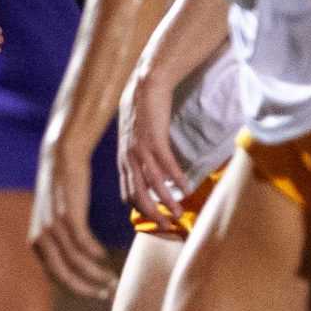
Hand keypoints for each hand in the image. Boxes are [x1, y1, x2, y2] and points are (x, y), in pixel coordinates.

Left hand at [30, 128, 116, 299]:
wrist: (60, 158)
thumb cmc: (62, 191)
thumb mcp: (56, 220)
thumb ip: (61, 242)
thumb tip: (76, 262)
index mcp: (36, 244)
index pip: (56, 277)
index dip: (78, 289)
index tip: (96, 294)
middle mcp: (40, 238)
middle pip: (64, 275)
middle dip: (87, 288)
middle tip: (107, 294)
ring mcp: (53, 227)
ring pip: (76, 262)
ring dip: (96, 274)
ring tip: (112, 279)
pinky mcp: (67, 215)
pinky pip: (83, 243)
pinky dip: (95, 254)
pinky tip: (104, 257)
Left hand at [118, 66, 189, 226]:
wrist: (145, 85)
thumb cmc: (142, 113)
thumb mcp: (134, 140)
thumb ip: (138, 159)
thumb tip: (153, 179)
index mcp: (123, 161)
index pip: (127, 194)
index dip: (141, 211)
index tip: (155, 220)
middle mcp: (128, 158)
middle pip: (137, 195)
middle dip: (152, 214)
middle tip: (167, 226)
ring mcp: (140, 149)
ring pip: (153, 184)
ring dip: (167, 201)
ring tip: (180, 212)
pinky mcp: (155, 139)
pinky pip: (167, 165)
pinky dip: (177, 179)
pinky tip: (187, 188)